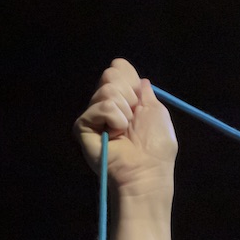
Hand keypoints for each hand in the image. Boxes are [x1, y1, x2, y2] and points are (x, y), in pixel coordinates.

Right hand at [76, 58, 176, 197]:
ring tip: (125, 131)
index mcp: (124, 99)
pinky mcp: (82, 126)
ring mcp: (93, 115)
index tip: (140, 100)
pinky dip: (114, 119)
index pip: (118, 68)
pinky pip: (100, 107)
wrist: (146, 171)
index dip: (130, 78)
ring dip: (124, 111)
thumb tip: (138, 79)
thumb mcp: (157, 111)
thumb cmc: (156, 147)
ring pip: (106, 89)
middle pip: (110, 74)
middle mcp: (106, 104)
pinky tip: (115, 134)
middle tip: (133, 119)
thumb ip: (146, 92)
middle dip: (129, 95)